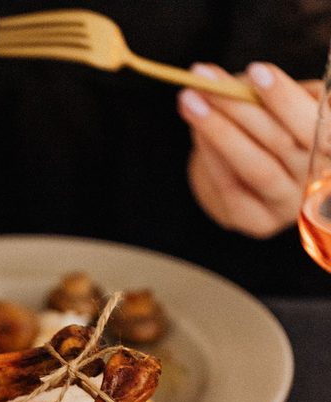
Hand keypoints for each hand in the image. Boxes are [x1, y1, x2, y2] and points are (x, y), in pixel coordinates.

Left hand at [177, 62, 319, 237]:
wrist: (247, 175)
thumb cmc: (272, 126)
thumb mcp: (280, 102)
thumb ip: (265, 90)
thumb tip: (225, 79)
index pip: (318, 122)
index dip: (285, 97)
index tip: (255, 71)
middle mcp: (320, 178)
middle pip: (281, 140)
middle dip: (239, 106)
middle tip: (206, 80)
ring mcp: (291, 205)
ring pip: (256, 166)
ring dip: (219, 130)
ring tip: (191, 100)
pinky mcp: (261, 223)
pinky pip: (233, 189)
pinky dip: (212, 158)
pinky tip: (196, 131)